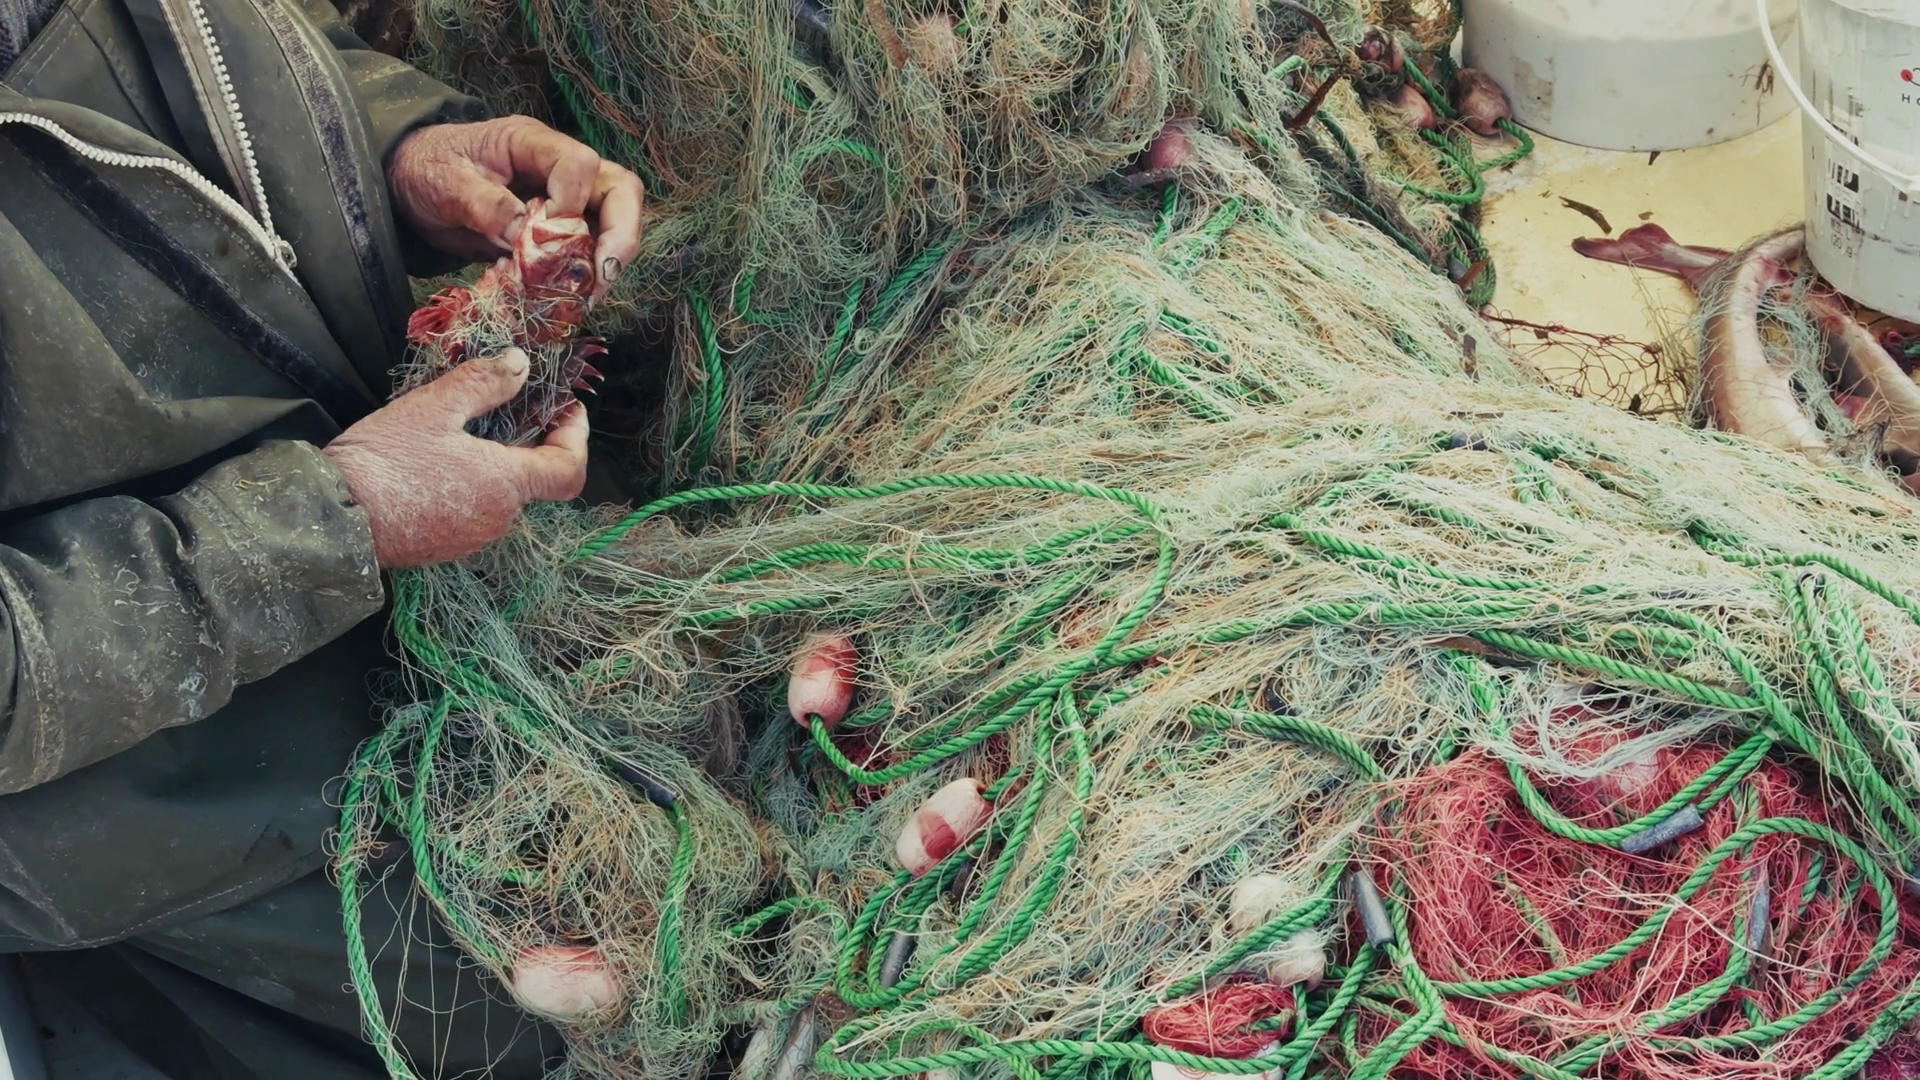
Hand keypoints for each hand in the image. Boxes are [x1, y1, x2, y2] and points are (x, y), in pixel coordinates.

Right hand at [323, 350, 588, 568]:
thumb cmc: (384, 460)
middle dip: (529, 444)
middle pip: (534, 481)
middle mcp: (499, 519)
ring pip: (501, 496)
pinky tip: (437, 463)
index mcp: (506, 485)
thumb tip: (521, 365)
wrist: (331, 518)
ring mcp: (472, 539)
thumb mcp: (433, 407)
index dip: (576, 437)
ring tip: (463, 433)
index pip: (569, 469)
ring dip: (494, 465)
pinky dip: (470, 485)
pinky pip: (473, 512)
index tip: (569, 408)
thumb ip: (483, 384)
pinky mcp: (445, 548)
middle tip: (509, 407)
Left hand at [388, 116, 643, 299]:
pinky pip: (588, 250)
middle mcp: (560, 168)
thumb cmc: (429, 171)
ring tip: (585, 296)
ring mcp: (565, 198)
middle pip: (620, 191)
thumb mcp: (446, 183)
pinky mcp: (559, 229)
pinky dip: (582, 276)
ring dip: (607, 262)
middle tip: (602, 277)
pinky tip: (563, 296)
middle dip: (620, 236)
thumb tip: (524, 237)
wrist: (413, 184)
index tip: (542, 237)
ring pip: (614, 222)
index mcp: (532, 144)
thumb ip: (486, 205)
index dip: (570, 204)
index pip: (579, 165)